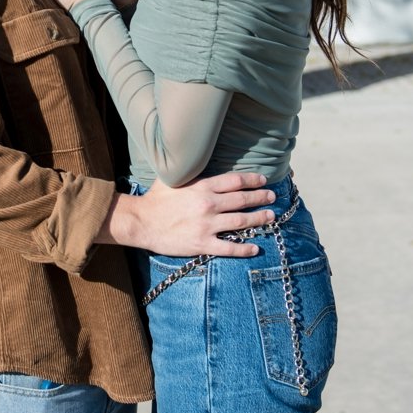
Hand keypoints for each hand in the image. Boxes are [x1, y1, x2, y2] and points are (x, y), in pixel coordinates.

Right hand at [107, 172, 276, 257]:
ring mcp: (207, 225)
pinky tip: (255, 248)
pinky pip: (229, 247)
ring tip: (270, 217)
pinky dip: (244, 248)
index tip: (262, 180)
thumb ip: (189, 174)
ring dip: (259, 219)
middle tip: (272, 197)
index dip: (251, 180)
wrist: (140, 222)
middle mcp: (208, 205)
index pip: (234, 181)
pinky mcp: (202, 244)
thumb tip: (197, 163)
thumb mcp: (171, 179)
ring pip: (241, 222)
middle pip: (242, 200)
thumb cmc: (154, 199)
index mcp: (201, 187)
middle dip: (260, 198)